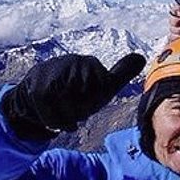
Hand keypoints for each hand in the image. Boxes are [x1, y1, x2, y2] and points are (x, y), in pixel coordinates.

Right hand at [1, 53, 145, 139]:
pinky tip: (57, 120)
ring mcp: (52, 74)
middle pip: (87, 98)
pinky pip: (53, 114)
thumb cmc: (74, 94)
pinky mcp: (37, 90)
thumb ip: (120, 74)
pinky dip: (56, 122)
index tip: (87, 96)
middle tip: (75, 105)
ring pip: (70, 106)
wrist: (37, 100)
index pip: (104, 85)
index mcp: (88, 63)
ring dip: (69, 116)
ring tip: (65, 111)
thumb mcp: (101, 86)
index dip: (96, 97)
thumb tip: (142, 57)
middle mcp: (70, 63)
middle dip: (82, 109)